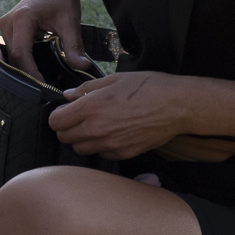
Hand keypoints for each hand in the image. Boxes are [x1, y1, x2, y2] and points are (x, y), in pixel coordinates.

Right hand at [0, 0, 90, 82]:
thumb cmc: (62, 0)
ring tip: (40, 82)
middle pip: (13, 57)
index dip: (30, 73)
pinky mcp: (7, 28)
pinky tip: (35, 70)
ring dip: (23, 69)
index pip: (21, 53)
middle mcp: (8, 22)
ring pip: (10, 55)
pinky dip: (22, 61)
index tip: (43, 87)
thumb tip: (83, 67)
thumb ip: (74, 46)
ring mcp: (5, 25)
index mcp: (22, 19)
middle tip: (43, 90)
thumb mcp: (71, 23)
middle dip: (26, 74)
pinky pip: (11, 50)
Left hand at [48, 71, 187, 159]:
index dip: (58, 116)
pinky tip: (112, 135)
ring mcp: (111, 144)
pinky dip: (102, 148)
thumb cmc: (148, 88)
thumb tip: (68, 95)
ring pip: (81, 149)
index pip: (55, 122)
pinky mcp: (125, 153)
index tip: (65, 111)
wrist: (178, 105)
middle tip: (79, 119)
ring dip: (83, 140)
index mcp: (90, 108)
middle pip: (65, 138)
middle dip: (67, 128)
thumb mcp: (114, 79)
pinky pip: (102, 155)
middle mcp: (97, 129)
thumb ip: (86, 89)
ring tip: (96, 127)